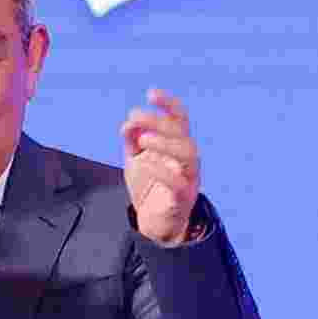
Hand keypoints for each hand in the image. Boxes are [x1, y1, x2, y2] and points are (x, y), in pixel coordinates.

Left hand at [120, 88, 201, 244]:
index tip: (151, 94)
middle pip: (182, 133)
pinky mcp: (183, 198)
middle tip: (135, 116)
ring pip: (188, 153)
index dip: (168, 104)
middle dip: (159, 121)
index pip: (179, 119)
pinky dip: (160, 170)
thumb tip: (129, 123)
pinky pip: (177, 182)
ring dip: (165, 142)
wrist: (154, 224)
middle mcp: (187, 159)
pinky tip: (143, 163)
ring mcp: (188, 178)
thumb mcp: (136, 160)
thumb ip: (132, 140)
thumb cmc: (149, 188)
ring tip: (142, 139)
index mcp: (177, 146)